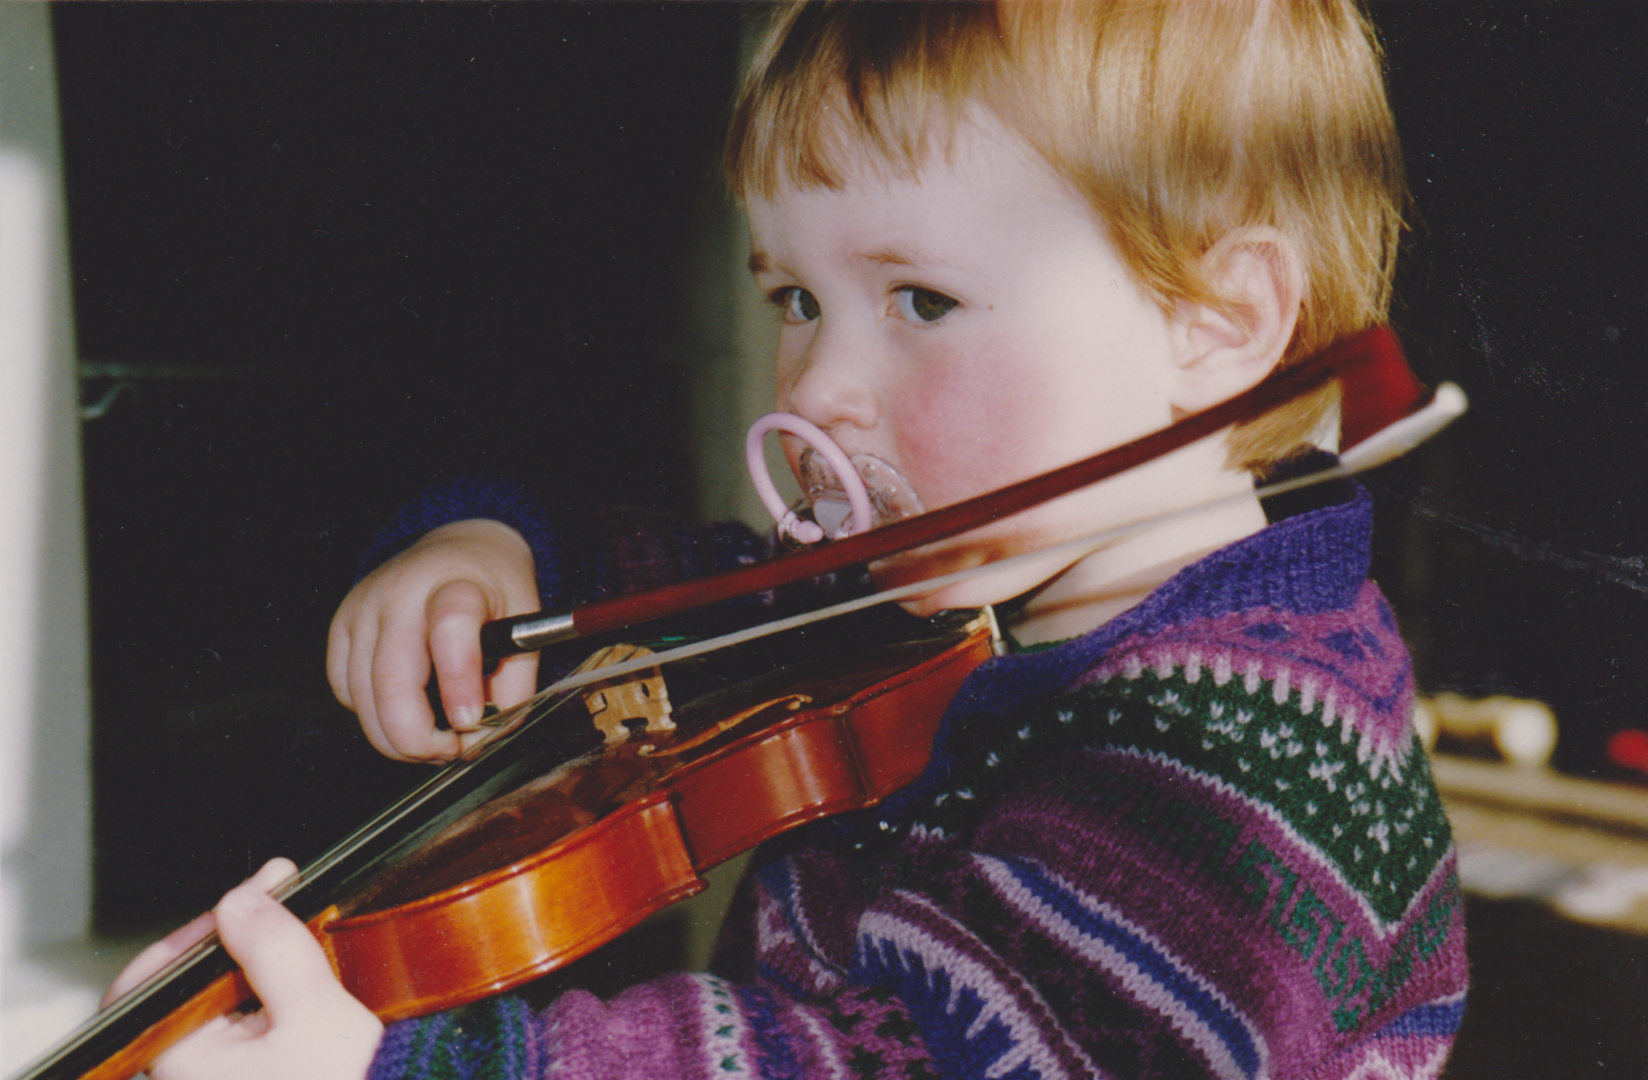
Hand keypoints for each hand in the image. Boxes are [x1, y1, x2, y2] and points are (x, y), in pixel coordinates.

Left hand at [103, 859, 381, 1079]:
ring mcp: (217, 1075)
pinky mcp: (250, 1076)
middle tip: (279, 903)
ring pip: (215, 1005)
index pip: (149, 981)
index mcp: (182, 1061)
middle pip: (183, 988)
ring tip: (299, 933)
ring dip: (251, 965)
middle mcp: (187, 1073)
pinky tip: (301, 980)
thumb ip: (276, 949)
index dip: (192, 933)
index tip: (245, 901)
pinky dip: (263, 997)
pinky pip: (238, 1029)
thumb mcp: (319, 1013)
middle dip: (231, 941)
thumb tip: (241, 901)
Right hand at [328, 519, 540, 760]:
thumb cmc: (491, 586)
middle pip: (392, 681)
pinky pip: (345, 692)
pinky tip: (404, 710)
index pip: (451, 628)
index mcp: (456, 583)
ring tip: (434, 741)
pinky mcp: (340, 628)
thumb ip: (516, 682)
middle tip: (453, 750)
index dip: (460, 684)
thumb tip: (488, 735)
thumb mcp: (525, 621)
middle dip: (419, 738)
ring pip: (362, 698)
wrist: (454, 550)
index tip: (471, 723)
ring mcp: (362, 610)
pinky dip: (372, 717)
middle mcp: (400, 594)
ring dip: (397, 738)